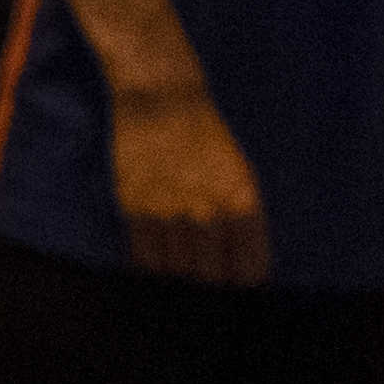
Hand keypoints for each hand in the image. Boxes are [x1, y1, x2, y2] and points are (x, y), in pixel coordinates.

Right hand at [103, 71, 273, 286]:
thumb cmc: (207, 140)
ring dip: (179, 275)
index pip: (249, 270)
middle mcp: (207, 211)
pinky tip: (157, 264)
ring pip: (175, 272)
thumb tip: (241, 270)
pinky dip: (151, 267)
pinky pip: (142, 256)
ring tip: (181, 270)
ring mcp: (168, 209)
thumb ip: (242, 222)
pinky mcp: (134, 205)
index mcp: (242, 203)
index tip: (236, 282)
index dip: (243, 282)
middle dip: (211, 282)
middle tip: (207, 278)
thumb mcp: (240, 177)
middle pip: (210, 277)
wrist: (161, 101)